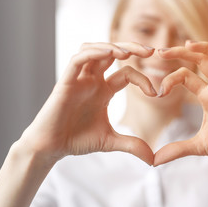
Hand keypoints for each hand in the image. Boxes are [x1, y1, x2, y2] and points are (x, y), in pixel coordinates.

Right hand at [20, 42, 156, 164]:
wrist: (51, 148)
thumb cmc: (77, 141)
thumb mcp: (111, 141)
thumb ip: (132, 145)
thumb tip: (153, 160)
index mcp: (104, 90)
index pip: (127, 74)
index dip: (143, 79)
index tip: (155, 94)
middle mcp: (92, 81)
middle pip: (112, 53)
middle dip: (132, 48)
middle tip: (151, 51)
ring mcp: (79, 80)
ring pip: (94, 50)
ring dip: (112, 46)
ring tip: (128, 53)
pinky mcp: (65, 82)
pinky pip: (78, 60)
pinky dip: (93, 53)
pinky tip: (108, 54)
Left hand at [154, 41, 207, 166]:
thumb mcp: (198, 146)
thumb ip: (176, 149)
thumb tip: (154, 161)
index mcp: (206, 96)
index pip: (185, 77)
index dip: (170, 79)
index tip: (158, 92)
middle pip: (198, 62)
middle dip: (180, 54)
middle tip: (161, 52)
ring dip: (201, 49)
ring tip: (186, 44)